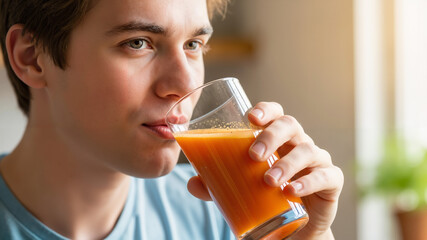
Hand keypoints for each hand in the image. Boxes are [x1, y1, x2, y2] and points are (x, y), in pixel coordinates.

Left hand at [187, 102, 343, 239]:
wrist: (293, 227)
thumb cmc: (266, 197)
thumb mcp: (239, 189)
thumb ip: (217, 185)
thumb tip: (192, 183)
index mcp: (277, 139)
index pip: (275, 113)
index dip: (265, 110)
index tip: (250, 118)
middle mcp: (298, 143)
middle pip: (290, 125)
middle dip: (271, 136)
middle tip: (253, 155)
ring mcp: (316, 161)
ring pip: (307, 150)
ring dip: (286, 163)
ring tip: (268, 180)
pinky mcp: (331, 181)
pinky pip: (325, 176)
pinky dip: (309, 182)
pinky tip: (292, 191)